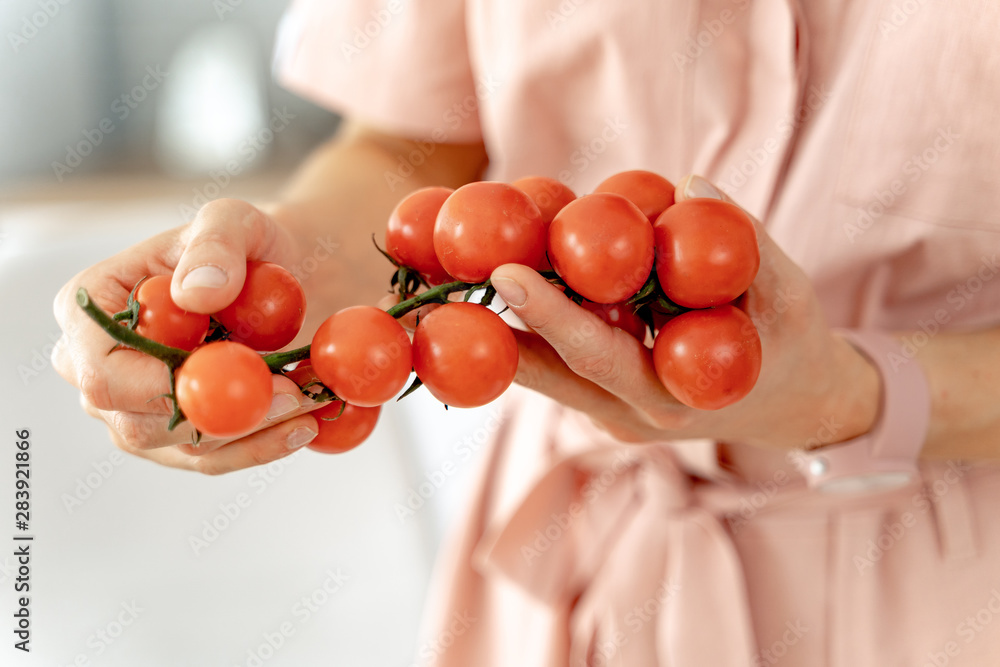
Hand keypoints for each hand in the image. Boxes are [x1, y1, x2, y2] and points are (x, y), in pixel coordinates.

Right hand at [52, 198, 321, 473]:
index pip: (102, 370)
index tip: (236, 373)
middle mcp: (97, 368)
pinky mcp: (176, 438)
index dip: (161, 384)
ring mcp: (133, 411)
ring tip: (309, 401)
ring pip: (183, 447)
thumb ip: (215, 247)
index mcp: (88, 309)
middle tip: (292, 393)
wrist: (283, 276)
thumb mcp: (234, 221)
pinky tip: (305, 425)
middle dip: (219, 416)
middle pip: (139, 423)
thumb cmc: (246, 244)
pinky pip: (214, 458)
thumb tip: (196, 293)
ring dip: (251, 432)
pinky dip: (262, 445)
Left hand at [489, 175, 880, 450]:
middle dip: (500, 322)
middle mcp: (631, 417)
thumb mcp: (792, 297)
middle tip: (454, 272)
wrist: (797, 406)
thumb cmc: (795, 347)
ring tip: (460, 276)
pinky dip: (534, 329)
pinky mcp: (606, 405)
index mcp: (674, 398)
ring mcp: (614, 417)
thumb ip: (748, 244)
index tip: (506, 273)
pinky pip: (561, 366)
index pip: (600, 358)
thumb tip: (690, 183)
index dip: (553, 317)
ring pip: (546, 373)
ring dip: (504, 327)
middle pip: (550, 372)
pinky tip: (510, 285)